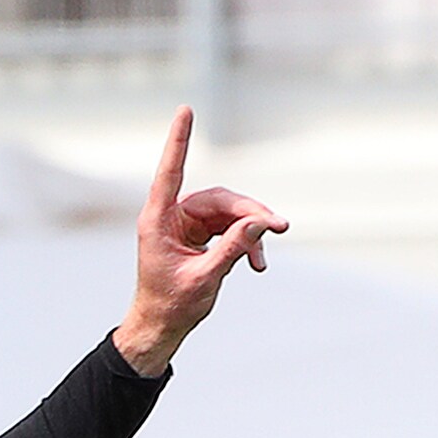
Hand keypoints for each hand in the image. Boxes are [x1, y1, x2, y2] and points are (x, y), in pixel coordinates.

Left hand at [114, 105, 287, 375]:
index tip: (185, 110)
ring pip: (228, 212)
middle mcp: (170, 217)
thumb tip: (261, 222)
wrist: (161, 327)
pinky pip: (230, 227)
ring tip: (264, 258)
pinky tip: (258, 264)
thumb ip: (232, 249)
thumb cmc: (171, 306)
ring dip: (251, 231)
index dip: (180, 141)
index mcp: (158, 222)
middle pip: (218, 199)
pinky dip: (246, 242)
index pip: (170, 173)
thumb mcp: (204, 279)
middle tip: (279, 226)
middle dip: (249, 212)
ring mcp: (185, 224)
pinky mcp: (198, 234)